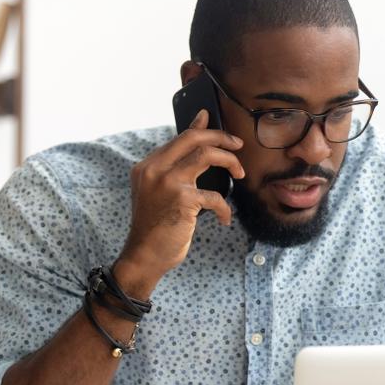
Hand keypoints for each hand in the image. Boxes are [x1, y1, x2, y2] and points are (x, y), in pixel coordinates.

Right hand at [117, 110, 245, 289]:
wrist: (144, 256)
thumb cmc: (156, 226)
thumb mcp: (160, 192)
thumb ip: (174, 168)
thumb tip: (195, 138)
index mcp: (147, 166)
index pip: (180, 138)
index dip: (203, 130)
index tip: (218, 128)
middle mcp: (154, 169)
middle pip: (192, 139)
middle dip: (220, 137)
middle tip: (238, 144)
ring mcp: (167, 182)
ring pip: (206, 155)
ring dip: (230, 161)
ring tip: (240, 173)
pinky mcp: (182, 199)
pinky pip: (214, 195)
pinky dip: (224, 208)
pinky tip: (224, 218)